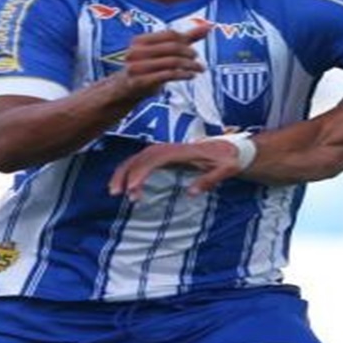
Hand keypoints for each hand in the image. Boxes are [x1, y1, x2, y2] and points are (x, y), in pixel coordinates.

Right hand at [109, 139, 241, 200]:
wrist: (228, 148)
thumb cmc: (227, 159)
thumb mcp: (226, 170)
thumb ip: (210, 180)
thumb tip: (191, 193)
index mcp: (182, 151)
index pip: (155, 159)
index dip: (141, 172)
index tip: (133, 189)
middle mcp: (169, 148)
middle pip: (140, 158)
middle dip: (126, 174)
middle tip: (117, 194)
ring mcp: (165, 151)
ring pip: (137, 158)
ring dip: (123, 173)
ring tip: (114, 191)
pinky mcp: (163, 156)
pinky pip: (141, 161)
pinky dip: (130, 171)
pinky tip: (125, 186)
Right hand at [112, 22, 211, 99]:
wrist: (126, 88)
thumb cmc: (148, 66)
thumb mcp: (164, 51)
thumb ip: (185, 38)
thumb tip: (209, 26)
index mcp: (140, 40)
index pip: (170, 34)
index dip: (185, 40)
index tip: (193, 48)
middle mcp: (136, 51)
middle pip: (172, 47)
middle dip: (189, 53)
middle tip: (197, 59)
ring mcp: (136, 67)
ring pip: (172, 62)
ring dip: (190, 65)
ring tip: (199, 68)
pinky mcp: (140, 81)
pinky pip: (168, 75)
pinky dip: (183, 74)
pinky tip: (191, 75)